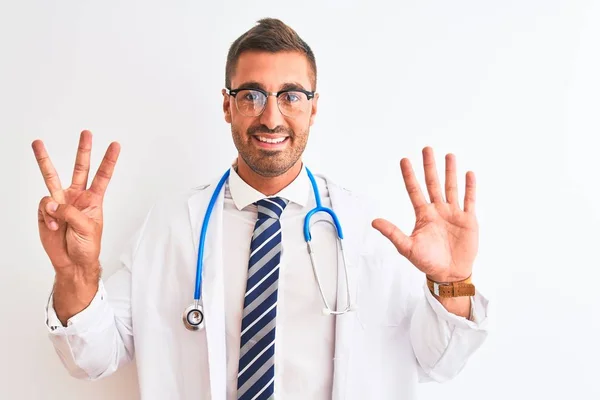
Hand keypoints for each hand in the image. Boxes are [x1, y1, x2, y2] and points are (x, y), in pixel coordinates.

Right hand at [33, 130, 119, 278]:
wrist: (72, 262)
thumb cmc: (86, 246)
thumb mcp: (87, 228)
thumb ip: (71, 213)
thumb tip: (52, 203)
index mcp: (93, 199)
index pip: (103, 176)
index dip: (109, 161)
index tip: (116, 145)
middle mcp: (77, 196)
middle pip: (80, 168)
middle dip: (83, 150)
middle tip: (87, 133)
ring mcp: (60, 202)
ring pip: (51, 176)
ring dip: (44, 160)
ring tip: (37, 143)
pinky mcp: (45, 211)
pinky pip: (44, 206)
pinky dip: (49, 216)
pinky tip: (54, 226)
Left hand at [372, 147, 477, 281]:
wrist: (449, 273)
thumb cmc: (427, 261)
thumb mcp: (407, 247)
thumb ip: (392, 233)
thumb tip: (374, 222)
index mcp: (423, 215)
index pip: (414, 191)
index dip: (409, 176)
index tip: (404, 160)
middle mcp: (438, 210)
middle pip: (433, 184)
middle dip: (429, 167)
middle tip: (426, 149)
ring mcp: (453, 213)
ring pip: (451, 188)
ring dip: (450, 172)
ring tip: (449, 155)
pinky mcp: (468, 220)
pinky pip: (469, 200)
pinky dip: (470, 187)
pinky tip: (469, 174)